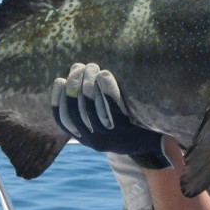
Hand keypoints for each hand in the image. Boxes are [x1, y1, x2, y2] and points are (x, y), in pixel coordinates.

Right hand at [51, 63, 171, 168]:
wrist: (152, 143)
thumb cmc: (124, 126)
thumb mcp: (103, 123)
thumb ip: (85, 108)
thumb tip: (65, 81)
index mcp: (85, 138)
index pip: (63, 120)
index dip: (58, 98)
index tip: (60, 80)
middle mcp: (94, 140)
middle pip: (76, 109)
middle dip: (73, 83)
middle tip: (79, 66)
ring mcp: (109, 136)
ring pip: (91, 105)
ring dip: (88, 81)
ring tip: (91, 66)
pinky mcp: (125, 129)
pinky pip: (112, 106)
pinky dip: (106, 88)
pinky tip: (104, 74)